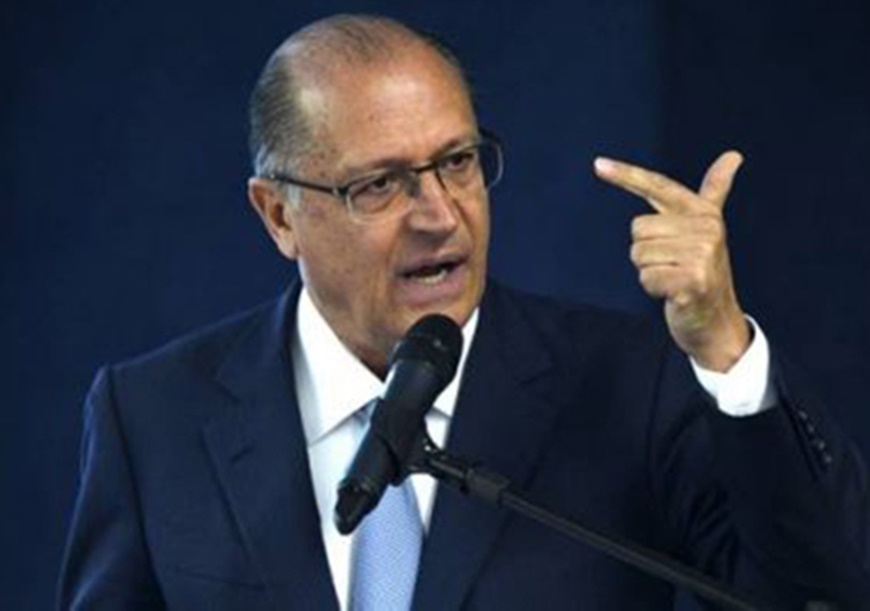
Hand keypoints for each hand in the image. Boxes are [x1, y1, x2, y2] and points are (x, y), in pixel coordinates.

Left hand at [594, 151, 750, 371]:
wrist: (718, 322)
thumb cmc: (703, 273)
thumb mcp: (706, 230)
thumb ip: (715, 192)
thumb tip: (734, 154)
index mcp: (704, 213)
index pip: (658, 187)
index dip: (627, 174)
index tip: (598, 164)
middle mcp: (707, 229)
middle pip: (638, 230)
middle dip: (647, 253)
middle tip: (673, 266)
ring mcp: (702, 255)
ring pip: (639, 255)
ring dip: (650, 272)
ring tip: (674, 279)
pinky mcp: (692, 281)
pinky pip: (646, 278)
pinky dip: (654, 289)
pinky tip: (674, 294)